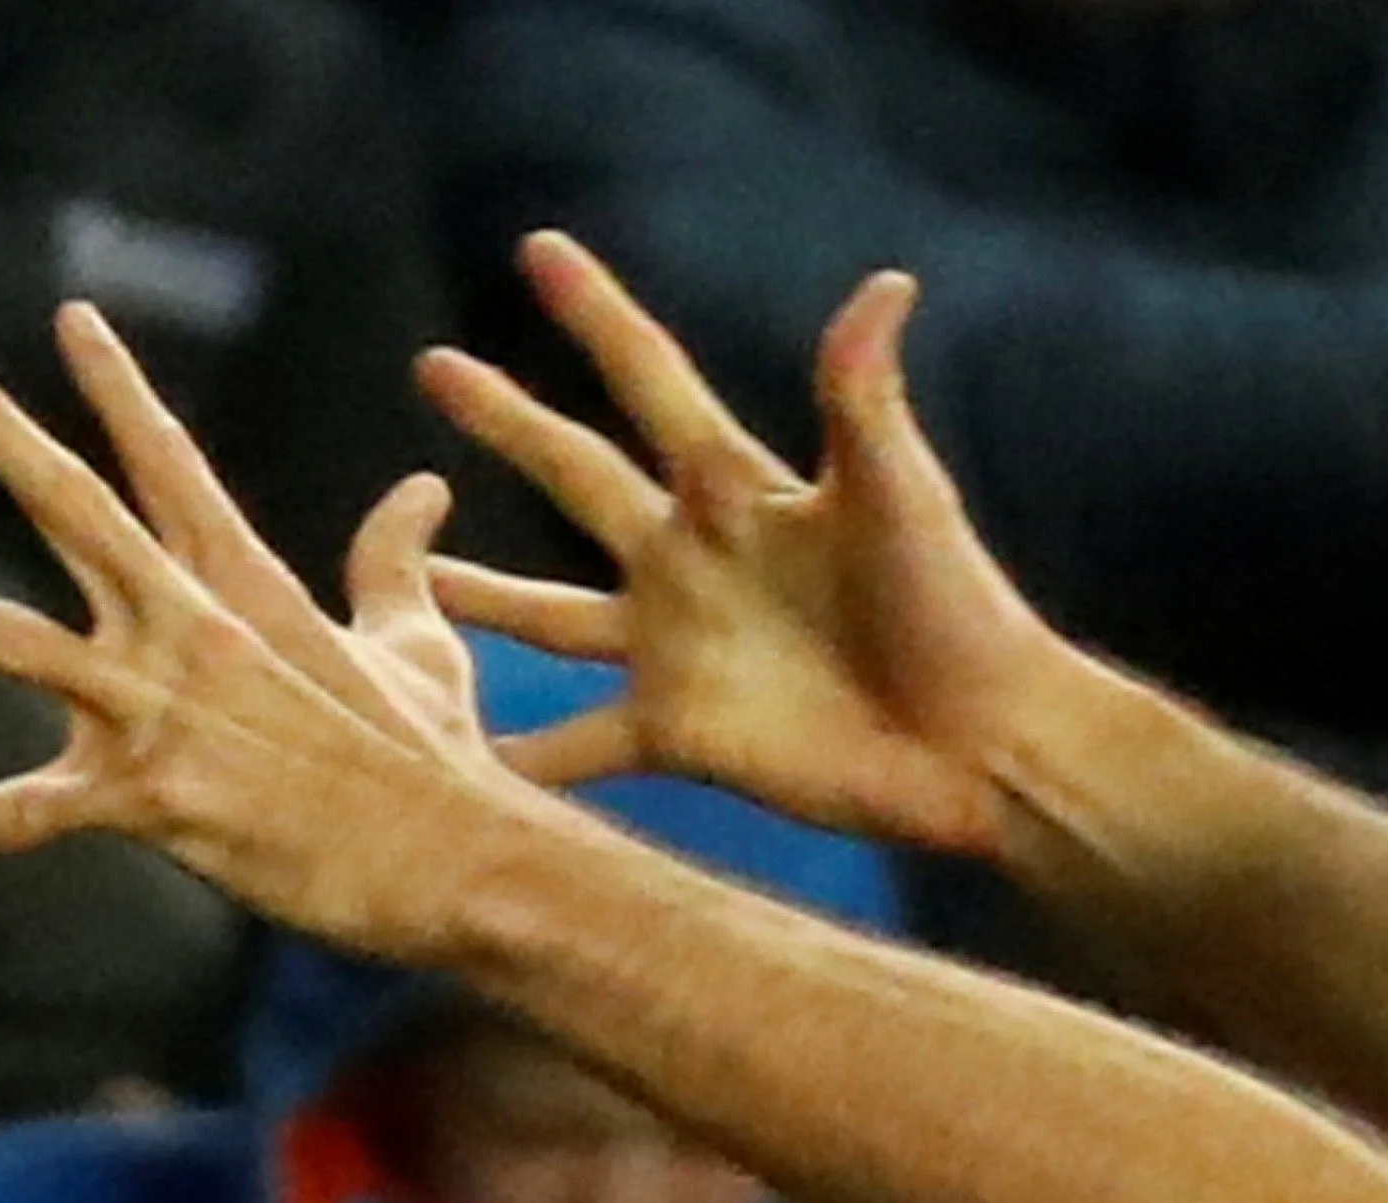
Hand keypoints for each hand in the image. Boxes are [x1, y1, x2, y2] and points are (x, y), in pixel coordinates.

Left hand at [0, 303, 551, 964]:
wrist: (457, 858)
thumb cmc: (436, 758)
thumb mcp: (418, 642)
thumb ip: (395, 562)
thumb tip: (421, 490)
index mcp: (247, 585)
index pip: (170, 464)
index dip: (118, 389)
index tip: (71, 316)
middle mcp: (190, 629)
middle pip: (74, 507)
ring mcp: (162, 714)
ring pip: (14, 643)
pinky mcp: (151, 804)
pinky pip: (24, 816)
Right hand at [420, 231, 1075, 860]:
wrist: (977, 744)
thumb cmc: (954, 610)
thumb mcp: (903, 495)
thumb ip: (865, 397)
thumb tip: (886, 284)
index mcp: (738, 490)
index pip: (651, 381)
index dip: (596, 316)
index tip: (539, 251)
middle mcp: (691, 559)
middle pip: (576, 474)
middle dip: (508, 420)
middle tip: (433, 366)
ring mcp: (675, 648)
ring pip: (549, 615)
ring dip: (479, 597)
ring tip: (410, 578)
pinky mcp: (678, 735)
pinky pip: (577, 748)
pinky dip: (516, 762)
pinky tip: (458, 765)